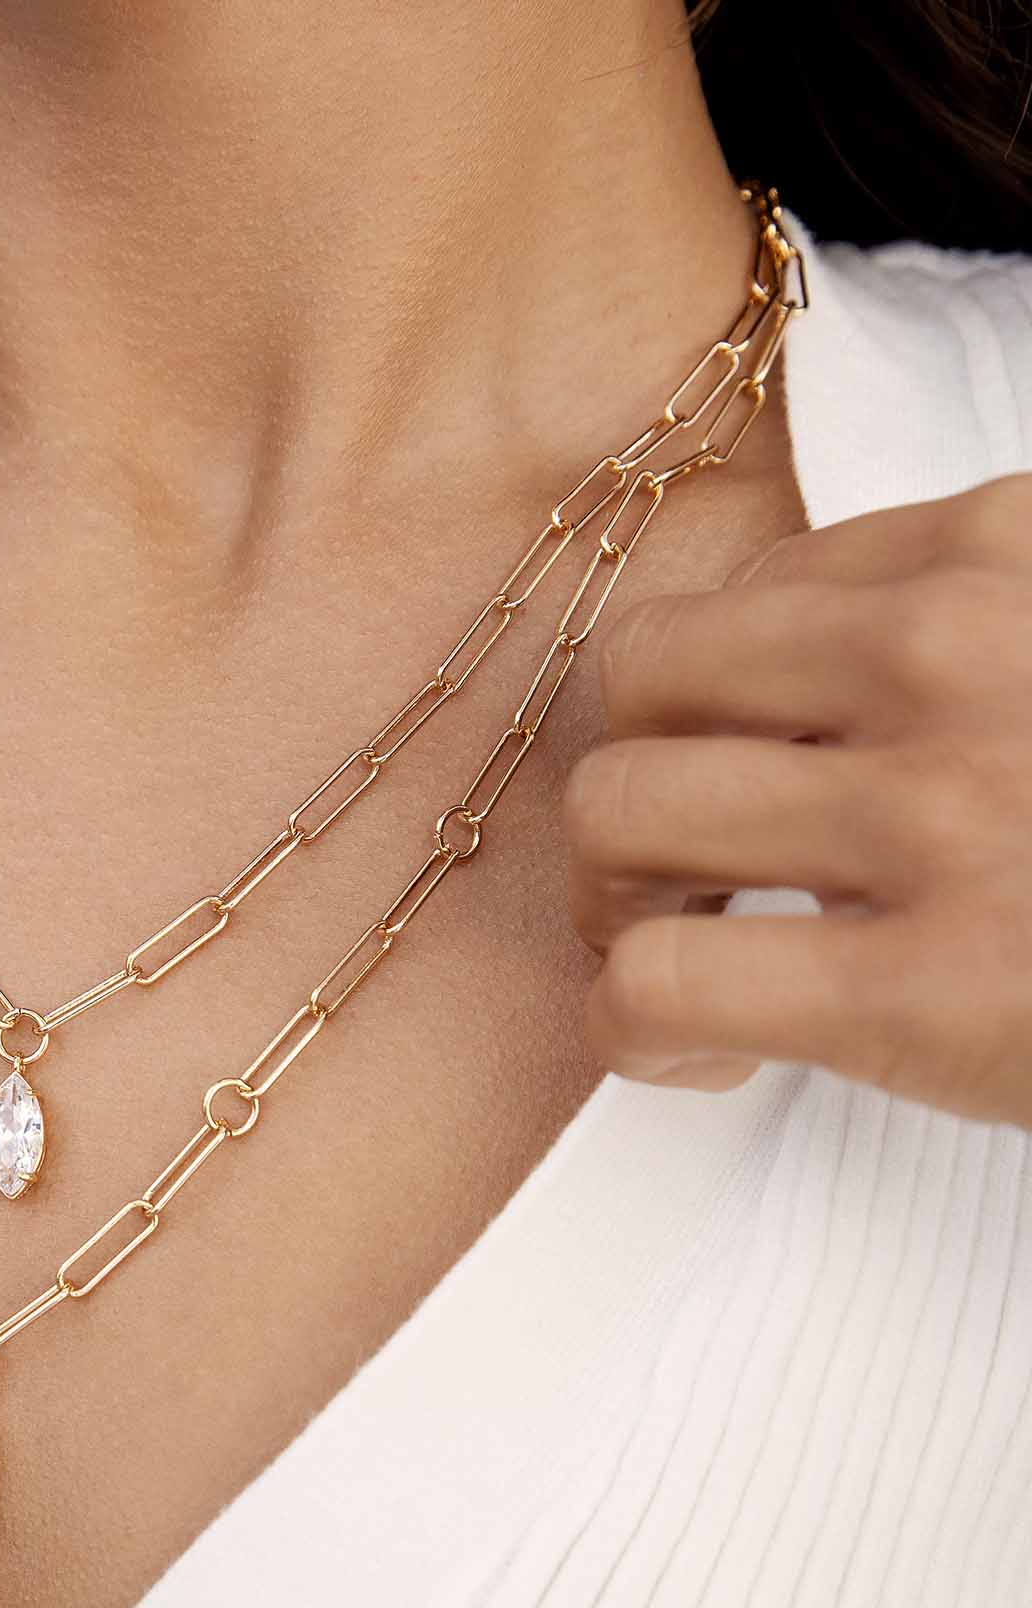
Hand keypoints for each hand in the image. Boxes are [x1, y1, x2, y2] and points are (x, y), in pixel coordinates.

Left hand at [566, 472, 1031, 1131]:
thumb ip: (983, 627)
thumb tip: (809, 676)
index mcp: (1012, 553)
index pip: (757, 587)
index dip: (719, 691)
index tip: (753, 769)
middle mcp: (955, 653)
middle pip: (645, 673)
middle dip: (635, 771)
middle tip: (677, 866)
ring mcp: (936, 816)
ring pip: (617, 813)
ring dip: (615, 898)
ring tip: (680, 954)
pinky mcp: (922, 992)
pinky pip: (658, 982)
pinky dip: (638, 1030)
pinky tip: (704, 1054)